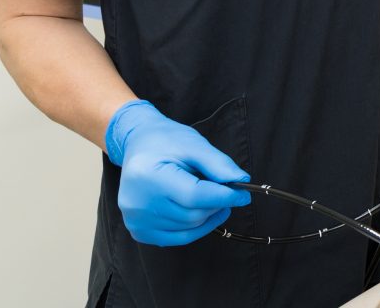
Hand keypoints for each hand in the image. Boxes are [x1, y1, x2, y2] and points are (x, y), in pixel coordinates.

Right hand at [105, 99, 251, 246]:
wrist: (137, 145)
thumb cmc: (165, 141)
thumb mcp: (193, 144)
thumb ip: (218, 164)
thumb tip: (241, 181)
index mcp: (148, 176)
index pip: (194, 196)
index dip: (224, 197)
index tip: (243, 194)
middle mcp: (138, 203)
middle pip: (193, 215)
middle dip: (217, 205)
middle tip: (227, 192)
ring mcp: (136, 221)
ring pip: (188, 228)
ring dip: (208, 216)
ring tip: (211, 197)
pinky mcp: (139, 231)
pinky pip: (177, 238)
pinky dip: (196, 228)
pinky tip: (203, 213)